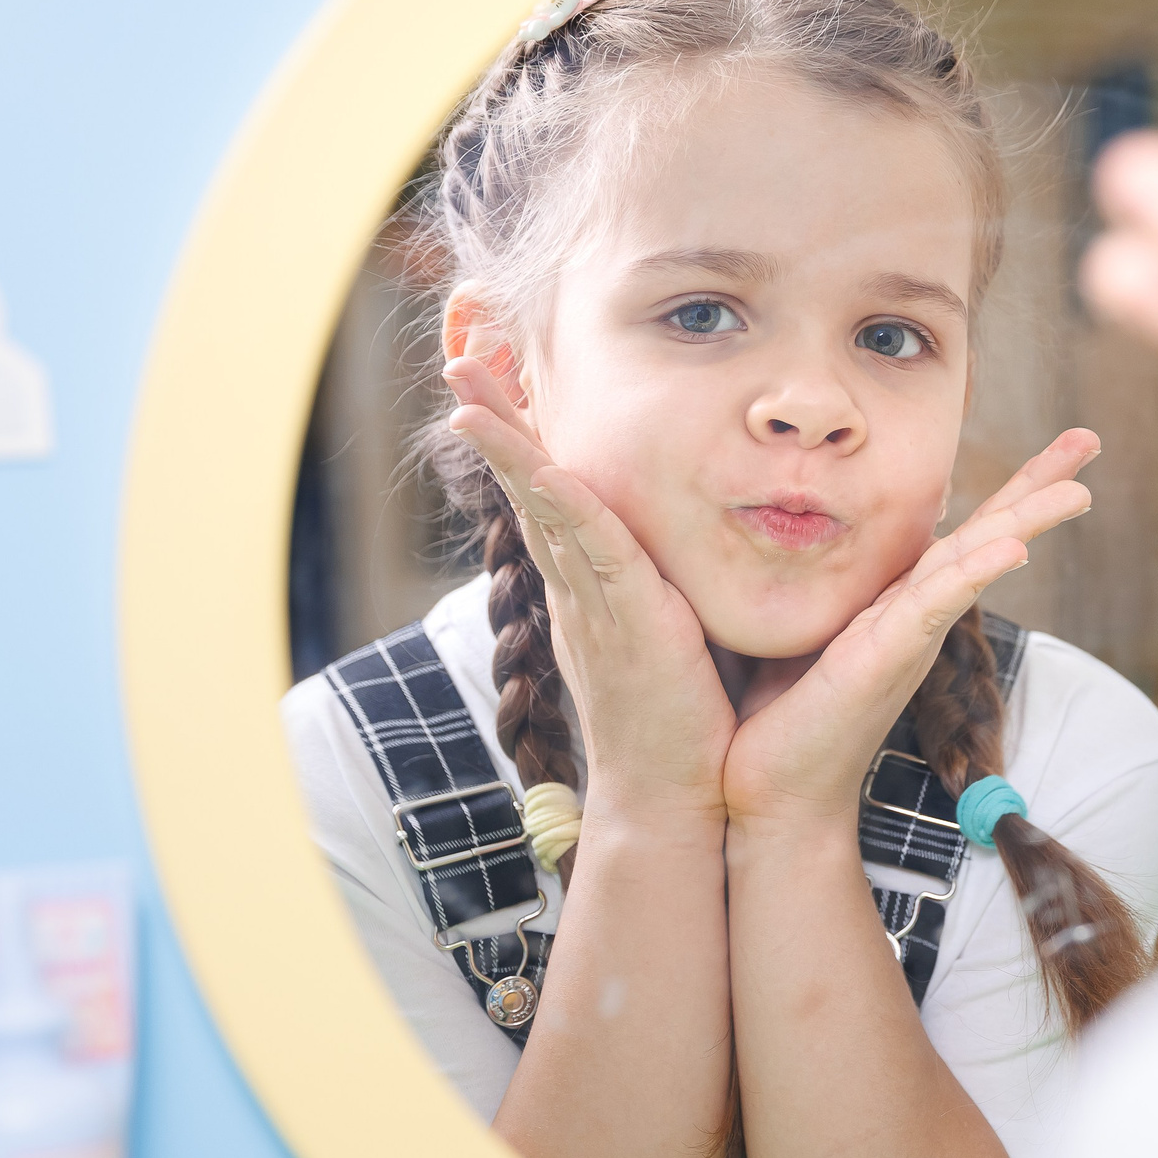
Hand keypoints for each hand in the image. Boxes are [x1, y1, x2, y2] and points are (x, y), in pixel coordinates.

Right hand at [445, 353, 734, 823]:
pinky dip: (549, 489)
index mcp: (594, 592)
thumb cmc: (692, 730)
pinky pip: (580, 538)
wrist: (678, 802)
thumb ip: (674, 599)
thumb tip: (694, 566)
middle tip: (463, 355)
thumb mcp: (677, 643)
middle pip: (530, 488)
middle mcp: (579, 590)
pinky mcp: (622, 616)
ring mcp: (592, 602)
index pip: (556, 501)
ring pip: (541, 500)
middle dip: (497, 419)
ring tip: (464, 373)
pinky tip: (523, 448)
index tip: (511, 385)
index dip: (531, 443)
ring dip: (504, 434)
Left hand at [720, 431, 1100, 830]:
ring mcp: (907, 637)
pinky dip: (975, 574)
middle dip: (1039, 485)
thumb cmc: (772, 716)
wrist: (764, 793)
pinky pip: (936, 606)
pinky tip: (1013, 547)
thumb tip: (784, 525)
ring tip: (1079, 490)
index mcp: (896, 604)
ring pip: (977, 562)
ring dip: (1028, 521)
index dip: (1003, 486)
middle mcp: (914, 616)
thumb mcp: (795, 627)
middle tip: (1089, 438)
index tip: (1045, 446)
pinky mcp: (886, 659)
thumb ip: (810, 582)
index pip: (959, 532)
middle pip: (989, 534)